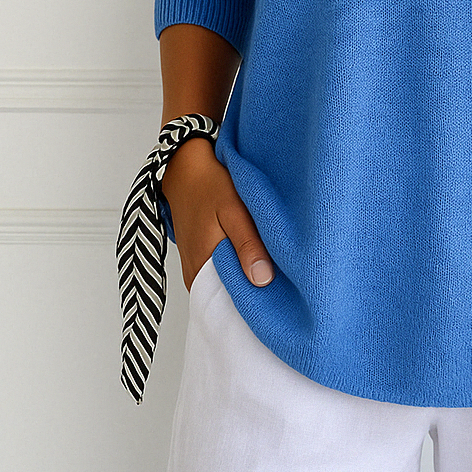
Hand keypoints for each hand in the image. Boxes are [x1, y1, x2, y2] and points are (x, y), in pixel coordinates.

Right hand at [160, 137, 274, 292]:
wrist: (186, 169)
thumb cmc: (211, 186)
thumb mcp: (234, 211)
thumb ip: (248, 245)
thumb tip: (263, 280)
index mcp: (202, 267)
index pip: (232, 302)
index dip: (258, 302)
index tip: (283, 299)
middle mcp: (195, 275)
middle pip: (230, 296)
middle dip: (256, 292)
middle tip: (286, 285)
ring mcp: (196, 268)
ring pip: (227, 284)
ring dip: (248, 279)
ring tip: (274, 271)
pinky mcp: (199, 259)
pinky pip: (221, 274)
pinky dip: (239, 269)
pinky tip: (256, 259)